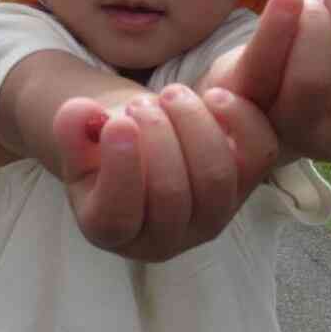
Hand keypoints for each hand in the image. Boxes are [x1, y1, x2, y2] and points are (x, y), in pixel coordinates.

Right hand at [52, 85, 278, 261]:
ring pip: (216, 178)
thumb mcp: (78, 138)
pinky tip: (213, 95)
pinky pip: (259, 156)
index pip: (118, 217)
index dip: (120, 170)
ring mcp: (211, 216)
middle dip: (157, 137)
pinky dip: (241, 121)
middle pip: (172, 195)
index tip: (118, 123)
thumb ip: (71, 129)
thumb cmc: (104, 143)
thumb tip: (83, 114)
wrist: (144, 141)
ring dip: (193, 126)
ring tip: (170, 94)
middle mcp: (167, 238)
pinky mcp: (246, 185)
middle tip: (141, 104)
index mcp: (113, 232)